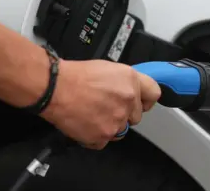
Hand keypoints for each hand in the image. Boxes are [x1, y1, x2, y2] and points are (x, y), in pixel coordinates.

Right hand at [40, 60, 160, 149]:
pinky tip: (86, 122)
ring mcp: (117, 120)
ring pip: (121, 130)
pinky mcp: (103, 136)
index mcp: (131, 81)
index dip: (146, 100)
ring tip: (93, 113)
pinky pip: (104, 141)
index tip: (141, 103)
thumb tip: (130, 90)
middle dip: (123, 113)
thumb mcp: (107, 68)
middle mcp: (128, 101)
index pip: (154, 94)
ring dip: (110, 125)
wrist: (55, 88)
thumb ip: (124, 81)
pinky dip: (95, 135)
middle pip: (136, 116)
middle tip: (105, 106)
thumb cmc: (75, 76)